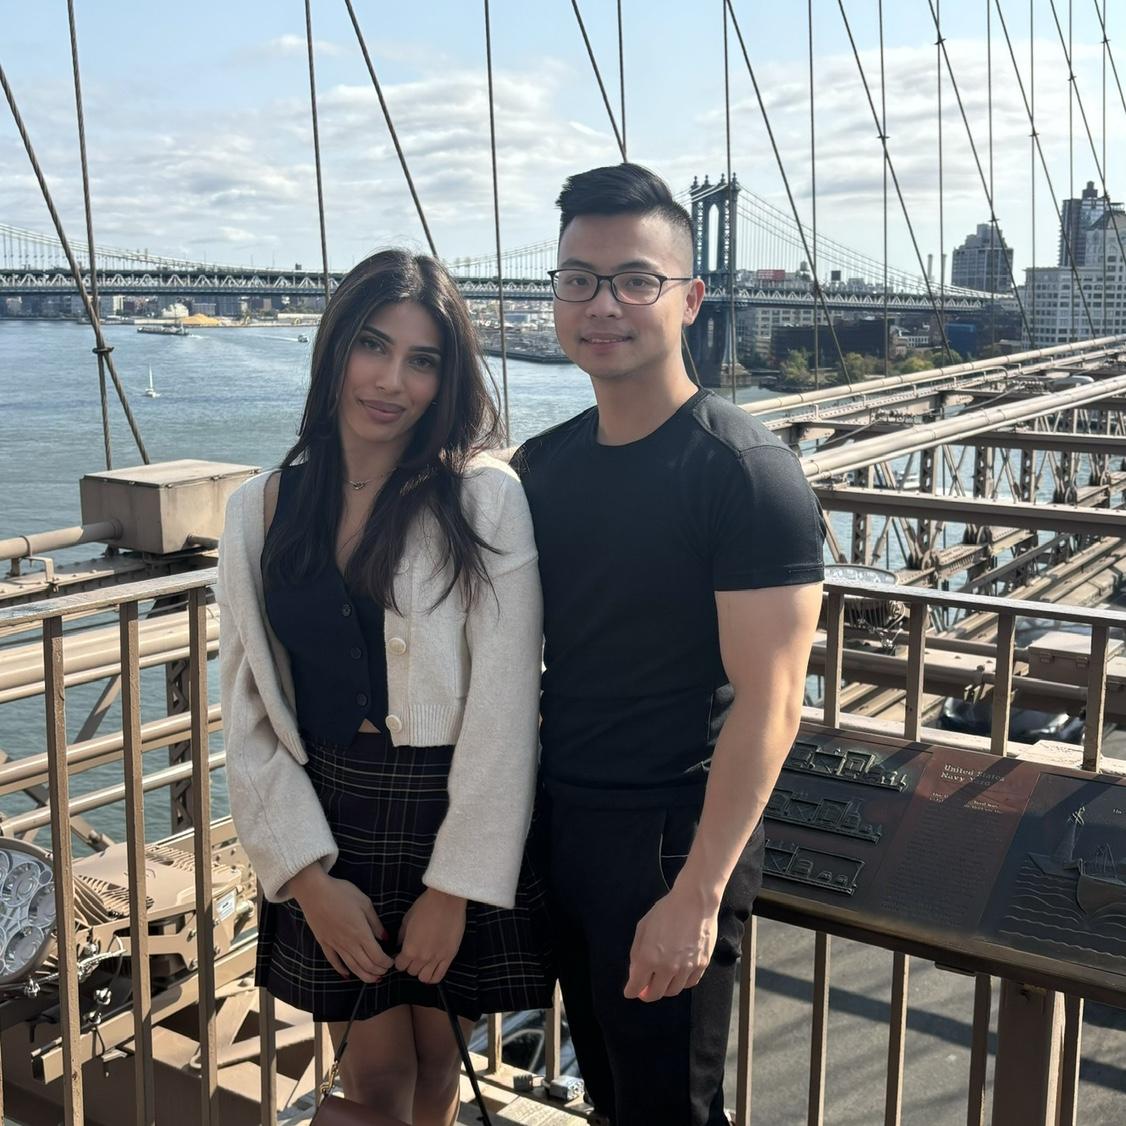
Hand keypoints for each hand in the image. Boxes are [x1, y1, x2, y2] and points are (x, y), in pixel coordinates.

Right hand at [289, 866, 392, 982]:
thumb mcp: (365, 903)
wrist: (315, 892)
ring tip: (372, 979)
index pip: (377, 956)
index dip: (386, 963)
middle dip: (378, 972)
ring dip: (363, 976)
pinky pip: (334, 962)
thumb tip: (385, 938)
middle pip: (366, 965)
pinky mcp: (324, 943)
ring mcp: (335, 945)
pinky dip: (342, 971)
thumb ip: (375, 923)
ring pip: (351, 967)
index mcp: (361, 933)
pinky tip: (347, 975)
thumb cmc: (342, 893)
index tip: (392, 962)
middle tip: (385, 972)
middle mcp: (349, 943)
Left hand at [395, 888, 466, 984]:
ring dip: (421, 971)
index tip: (401, 954)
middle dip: (410, 964)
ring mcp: (437, 958)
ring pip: (424, 978)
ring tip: (423, 961)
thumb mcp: (407, 919)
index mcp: (409, 948)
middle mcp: (422, 957)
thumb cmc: (425, 906)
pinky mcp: (450, 956)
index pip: (399, 966)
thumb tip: (399, 945)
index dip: (399, 960)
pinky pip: (439, 976)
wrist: (446, 900)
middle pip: (411, 972)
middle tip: (413, 954)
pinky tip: (432, 967)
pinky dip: (433, 976)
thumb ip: (401, 936)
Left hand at [624, 888, 717, 1002]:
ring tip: (662, 980)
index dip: (631, 991)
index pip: (636, 986)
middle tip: (645, 989)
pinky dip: (681, 983)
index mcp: (648, 957)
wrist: (694, 902)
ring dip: (664, 989)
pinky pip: (689, 983)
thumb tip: (636, 972)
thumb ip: (637, 953)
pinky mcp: (701, 966)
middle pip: (655, 994)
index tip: (631, 991)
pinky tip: (678, 975)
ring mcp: (686, 968)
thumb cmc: (667, 911)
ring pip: (673, 991)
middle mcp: (667, 968)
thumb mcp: (643, 927)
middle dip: (647, 994)